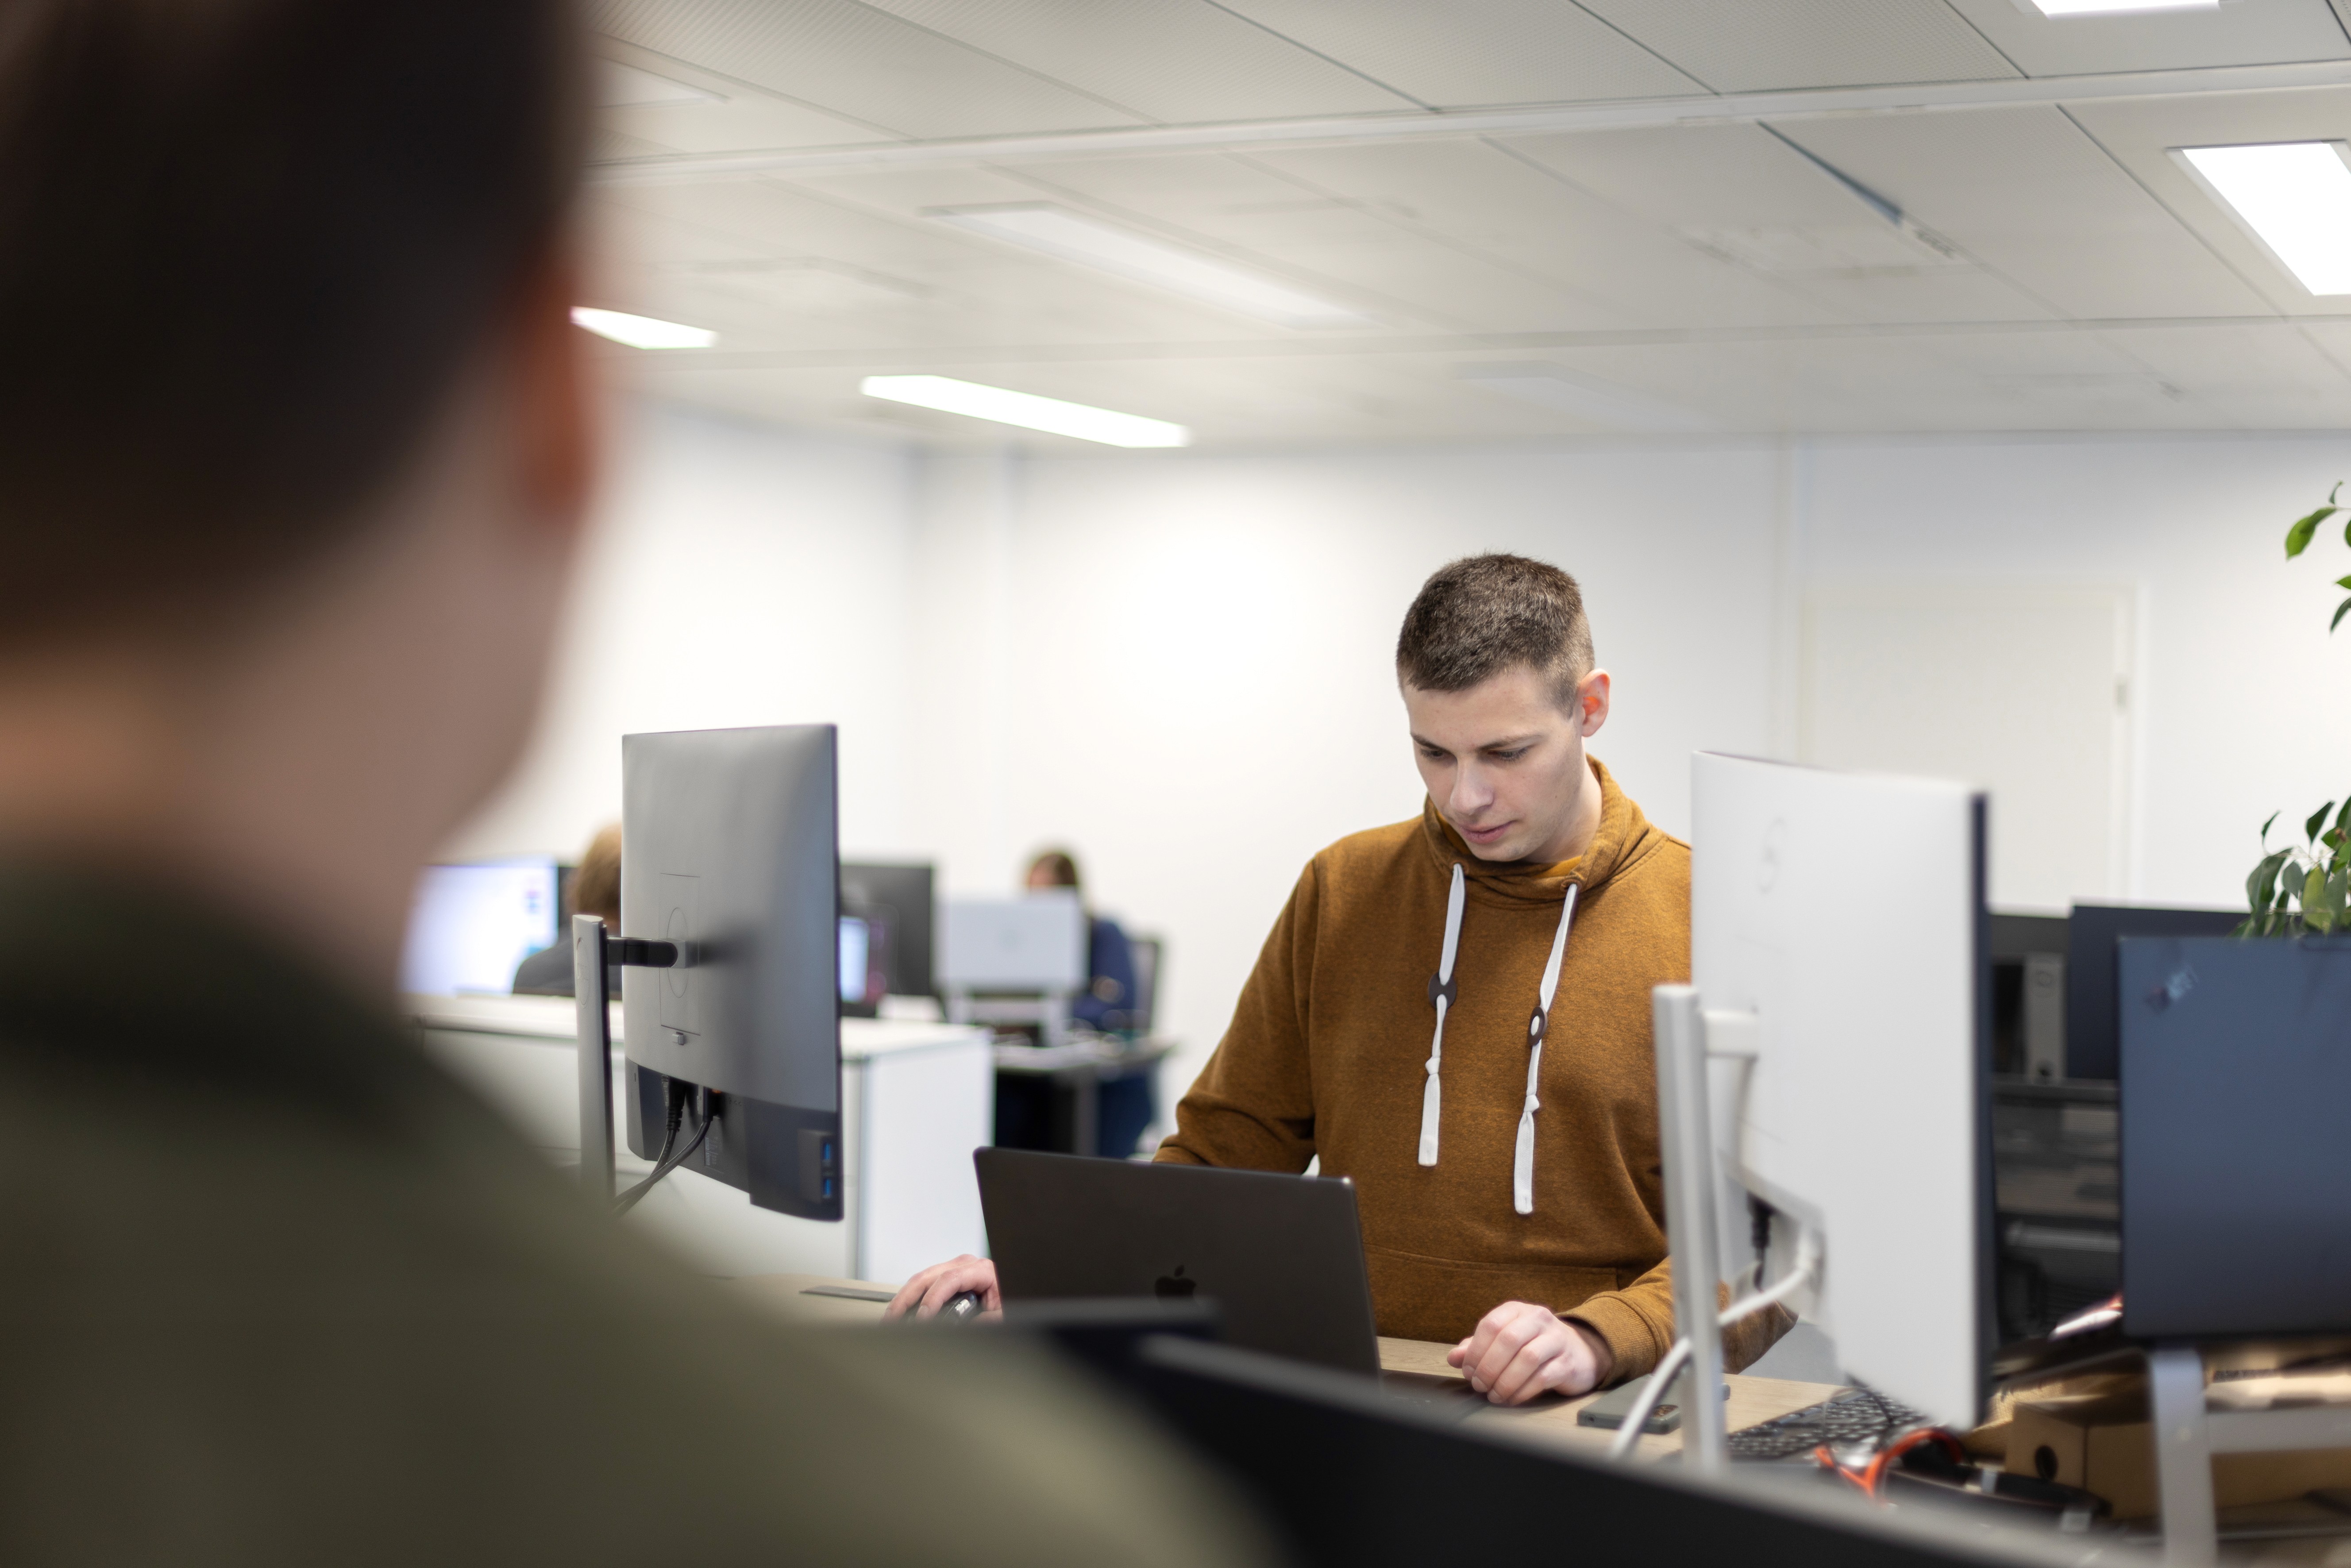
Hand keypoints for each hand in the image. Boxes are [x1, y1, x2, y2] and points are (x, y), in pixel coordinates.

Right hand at [883, 1255, 1001, 1321]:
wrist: (1011, 1289)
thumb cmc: (1007, 1298)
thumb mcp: (1002, 1312)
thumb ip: (985, 1321)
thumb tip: (961, 1330)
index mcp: (981, 1270)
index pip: (949, 1280)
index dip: (932, 1299)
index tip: (922, 1318)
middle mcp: (965, 1265)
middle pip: (928, 1276)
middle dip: (907, 1298)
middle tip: (893, 1319)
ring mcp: (955, 1268)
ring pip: (922, 1278)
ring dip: (904, 1298)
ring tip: (891, 1317)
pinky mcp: (948, 1275)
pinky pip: (925, 1283)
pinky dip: (911, 1297)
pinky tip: (902, 1310)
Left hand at [1446, 1301, 1612, 1404]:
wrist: (1578, 1352)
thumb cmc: (1533, 1345)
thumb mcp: (1504, 1341)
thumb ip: (1477, 1348)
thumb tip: (1453, 1358)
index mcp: (1517, 1310)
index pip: (1491, 1324)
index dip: (1475, 1351)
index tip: (1468, 1372)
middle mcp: (1538, 1319)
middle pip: (1508, 1340)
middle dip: (1488, 1367)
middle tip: (1479, 1386)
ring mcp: (1556, 1340)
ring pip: (1526, 1358)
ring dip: (1505, 1381)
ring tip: (1494, 1395)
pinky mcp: (1568, 1363)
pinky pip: (1543, 1378)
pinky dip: (1522, 1391)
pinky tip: (1512, 1399)